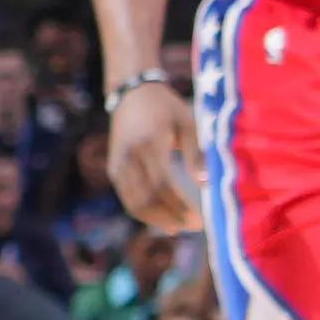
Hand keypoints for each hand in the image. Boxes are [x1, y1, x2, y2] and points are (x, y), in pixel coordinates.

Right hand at [104, 72, 199, 234]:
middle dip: (172, 216)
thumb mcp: (186, 123)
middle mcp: (129, 156)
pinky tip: (164, 221)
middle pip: (147, 198)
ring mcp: (118, 164)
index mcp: (149, 142)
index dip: (179, 205)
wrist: (131, 92)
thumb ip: (195, 154)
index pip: (162, 184)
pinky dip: (145, 213)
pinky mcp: (114, 170)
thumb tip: (205, 185)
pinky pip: (128, 199)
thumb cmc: (165, 107)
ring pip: (135, 203)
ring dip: (158, 220)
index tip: (199, 218)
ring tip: (180, 227)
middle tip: (194, 226)